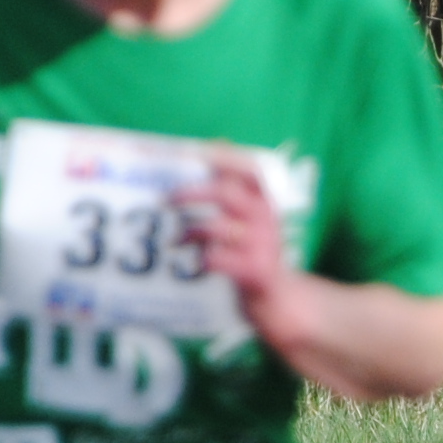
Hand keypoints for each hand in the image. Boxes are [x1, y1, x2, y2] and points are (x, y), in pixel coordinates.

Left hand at [177, 157, 313, 354]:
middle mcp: (267, 218)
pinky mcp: (255, 272)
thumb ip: (234, 188)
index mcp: (266, 200)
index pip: (248, 168)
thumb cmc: (253, 252)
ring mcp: (263, 245)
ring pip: (217, 227)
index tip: (192, 151)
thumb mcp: (250, 218)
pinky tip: (192, 264)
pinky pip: (217, 259)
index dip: (222, 158)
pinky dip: (199, 259)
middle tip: (166, 199)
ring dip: (188, 231)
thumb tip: (216, 143)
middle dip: (191, 192)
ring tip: (174, 241)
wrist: (277, 300)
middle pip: (227, 193)